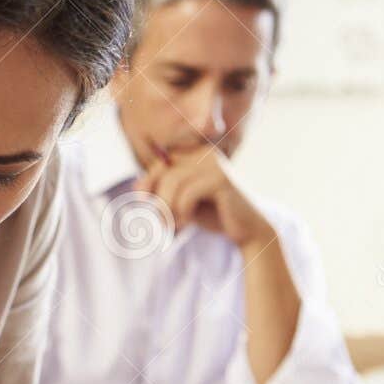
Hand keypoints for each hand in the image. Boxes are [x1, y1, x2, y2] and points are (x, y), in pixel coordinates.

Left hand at [138, 145, 274, 247]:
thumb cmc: (213, 215)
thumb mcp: (182, 201)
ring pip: (173, 181)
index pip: (161, 162)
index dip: (148, 181)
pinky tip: (186, 222)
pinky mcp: (221, 180)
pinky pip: (187, 193)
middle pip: (164, 170)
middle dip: (157, 197)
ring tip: (173, 224)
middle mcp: (205, 154)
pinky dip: (181, 211)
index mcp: (196, 155)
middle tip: (162, 220)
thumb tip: (137, 186)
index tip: (144, 201)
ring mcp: (214, 164)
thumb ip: (162, 191)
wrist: (246, 230)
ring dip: (167, 207)